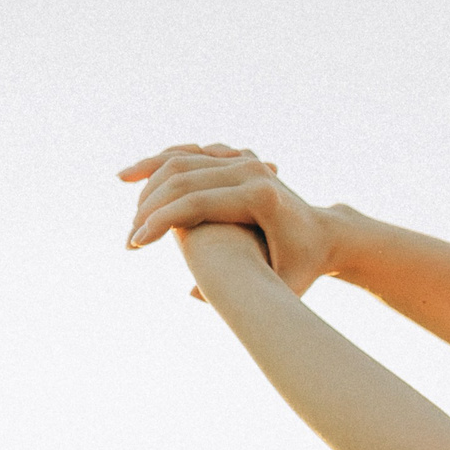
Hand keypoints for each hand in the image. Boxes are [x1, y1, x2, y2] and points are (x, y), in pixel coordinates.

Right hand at [119, 144, 343, 295]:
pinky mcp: (241, 158)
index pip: (196, 203)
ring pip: (186, 157)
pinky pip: (194, 153)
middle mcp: (253, 170)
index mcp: (261, 197)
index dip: (161, 223)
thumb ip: (245, 296)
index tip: (135, 244)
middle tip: (131, 235)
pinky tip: (142, 172)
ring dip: (150, 172)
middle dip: (150, 205)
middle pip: (185, 177)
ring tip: (122, 187)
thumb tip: (193, 293)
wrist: (326, 236)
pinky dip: (165, 160)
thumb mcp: (282, 288)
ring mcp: (247, 160)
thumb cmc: (303, 268)